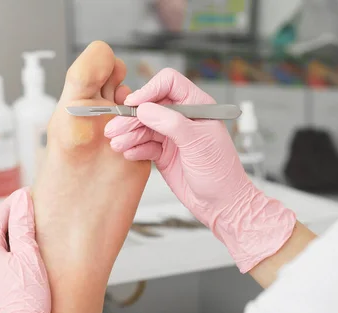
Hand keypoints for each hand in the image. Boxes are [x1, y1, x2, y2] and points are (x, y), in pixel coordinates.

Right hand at [104, 68, 295, 271]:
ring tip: (117, 144)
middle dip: (132, 117)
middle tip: (115, 128)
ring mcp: (172, 136)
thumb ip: (171, 123)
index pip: (169, 84)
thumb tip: (145, 108)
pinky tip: (128, 153)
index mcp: (198, 106)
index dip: (149, 90)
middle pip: (150, 106)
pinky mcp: (164, 154)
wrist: (222, 204)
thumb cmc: (221, 173)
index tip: (134, 104)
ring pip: (144, 127)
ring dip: (128, 134)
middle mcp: (183, 118)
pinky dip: (134, 148)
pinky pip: (144, 145)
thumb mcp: (197, 143)